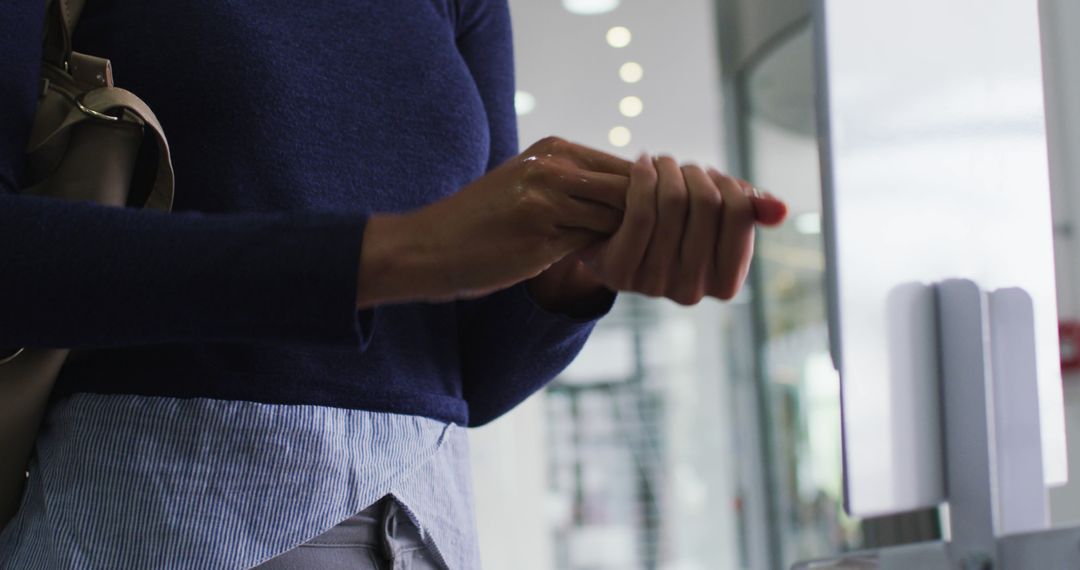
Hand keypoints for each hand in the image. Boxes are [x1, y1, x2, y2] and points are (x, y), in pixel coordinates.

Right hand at [355, 137, 631, 307]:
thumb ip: (579, 186)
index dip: (647, 201)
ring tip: (621, 259)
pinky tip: (594, 268)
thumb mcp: (531, 186)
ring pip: (617, 218)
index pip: (628, 168)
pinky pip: (593, 245)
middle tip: (644, 248)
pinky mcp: (541, 234)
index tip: (648, 228)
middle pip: (631, 189)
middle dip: (644, 220)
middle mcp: (554, 166)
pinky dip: (602, 257)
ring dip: (626, 241)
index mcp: (554, 149)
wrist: (430, 247)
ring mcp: (548, 198)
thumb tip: (640, 201)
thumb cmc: (485, 223)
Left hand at [578, 154, 786, 304]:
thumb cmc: (673, 228)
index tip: (711, 176)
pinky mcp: (621, 272)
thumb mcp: (712, 220)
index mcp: (726, 284)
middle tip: (680, 166)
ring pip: (672, 203)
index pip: (740, 215)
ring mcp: (655, 285)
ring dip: (667, 169)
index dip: (727, 185)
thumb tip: (781, 210)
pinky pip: (641, 212)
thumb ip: (747, 212)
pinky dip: (643, 178)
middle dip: (693, 173)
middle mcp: (693, 292)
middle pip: (706, 203)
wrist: (612, 243)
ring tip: (661, 163)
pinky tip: (641, 165)